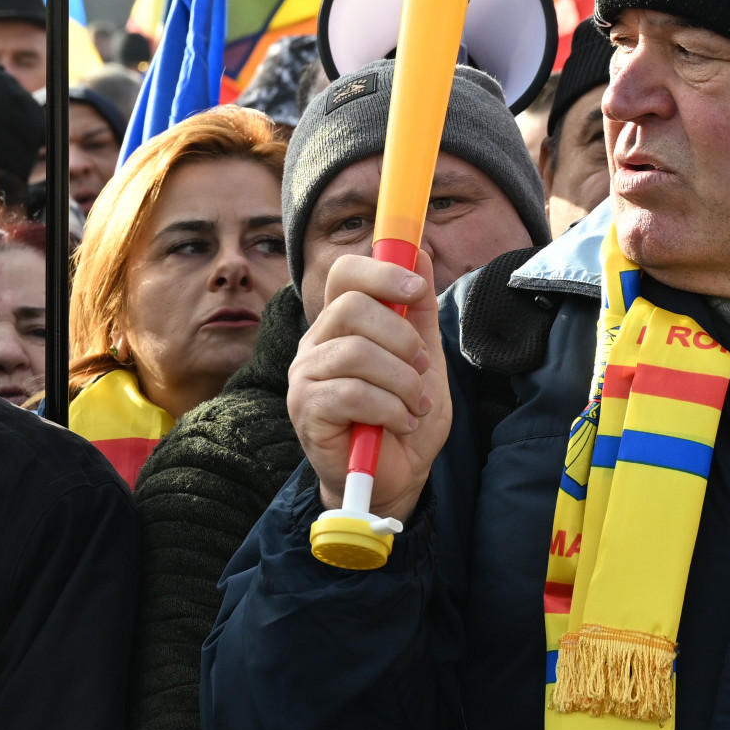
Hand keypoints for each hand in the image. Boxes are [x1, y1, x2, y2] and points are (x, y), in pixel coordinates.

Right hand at [289, 254, 449, 525]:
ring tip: (414, 404)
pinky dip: (389, 407)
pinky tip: (399, 421)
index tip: (416, 289)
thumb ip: (419, 311)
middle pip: (351, 307)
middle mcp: (316, 343)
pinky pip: (352, 393)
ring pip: (355, 352)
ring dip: (401, 381)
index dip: (381, 272)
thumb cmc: (404, 416)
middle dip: (400, 336)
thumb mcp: (424, 358)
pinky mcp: (306, 410)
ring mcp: (305, 376)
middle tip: (420, 366)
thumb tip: (418, 252)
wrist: (396, 476)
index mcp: (341, 324)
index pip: (345, 273)